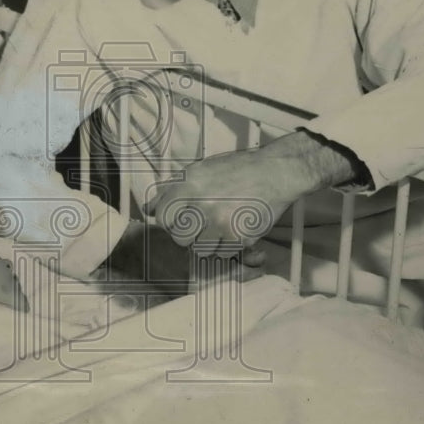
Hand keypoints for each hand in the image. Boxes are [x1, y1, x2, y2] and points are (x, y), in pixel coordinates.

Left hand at [147, 148, 290, 257]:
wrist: (275, 171)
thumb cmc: (238, 169)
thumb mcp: (200, 170)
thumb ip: (171, 188)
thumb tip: (148, 208)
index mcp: (189, 185)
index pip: (162, 217)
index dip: (170, 222)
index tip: (179, 220)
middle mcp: (202, 204)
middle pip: (180, 238)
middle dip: (189, 235)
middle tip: (202, 225)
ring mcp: (220, 222)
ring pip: (200, 250)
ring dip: (208, 243)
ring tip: (220, 227)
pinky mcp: (238, 236)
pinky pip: (222, 254)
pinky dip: (226, 247)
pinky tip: (234, 230)